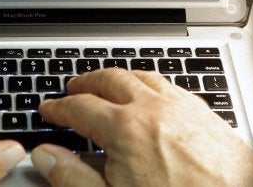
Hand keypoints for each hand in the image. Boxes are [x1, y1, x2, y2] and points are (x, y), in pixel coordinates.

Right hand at [31, 68, 252, 185]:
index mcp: (126, 129)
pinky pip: (172, 85)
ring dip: (120, 77)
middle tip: (73, 87)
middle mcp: (155, 109)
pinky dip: (152, 83)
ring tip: (108, 83)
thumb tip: (46, 156)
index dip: (59, 108)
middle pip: (111, 80)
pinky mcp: (206, 114)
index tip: (49, 108)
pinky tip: (153, 93)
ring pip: (144, 76)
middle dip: (87, 81)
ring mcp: (183, 107)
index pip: (80, 107)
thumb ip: (73, 177)